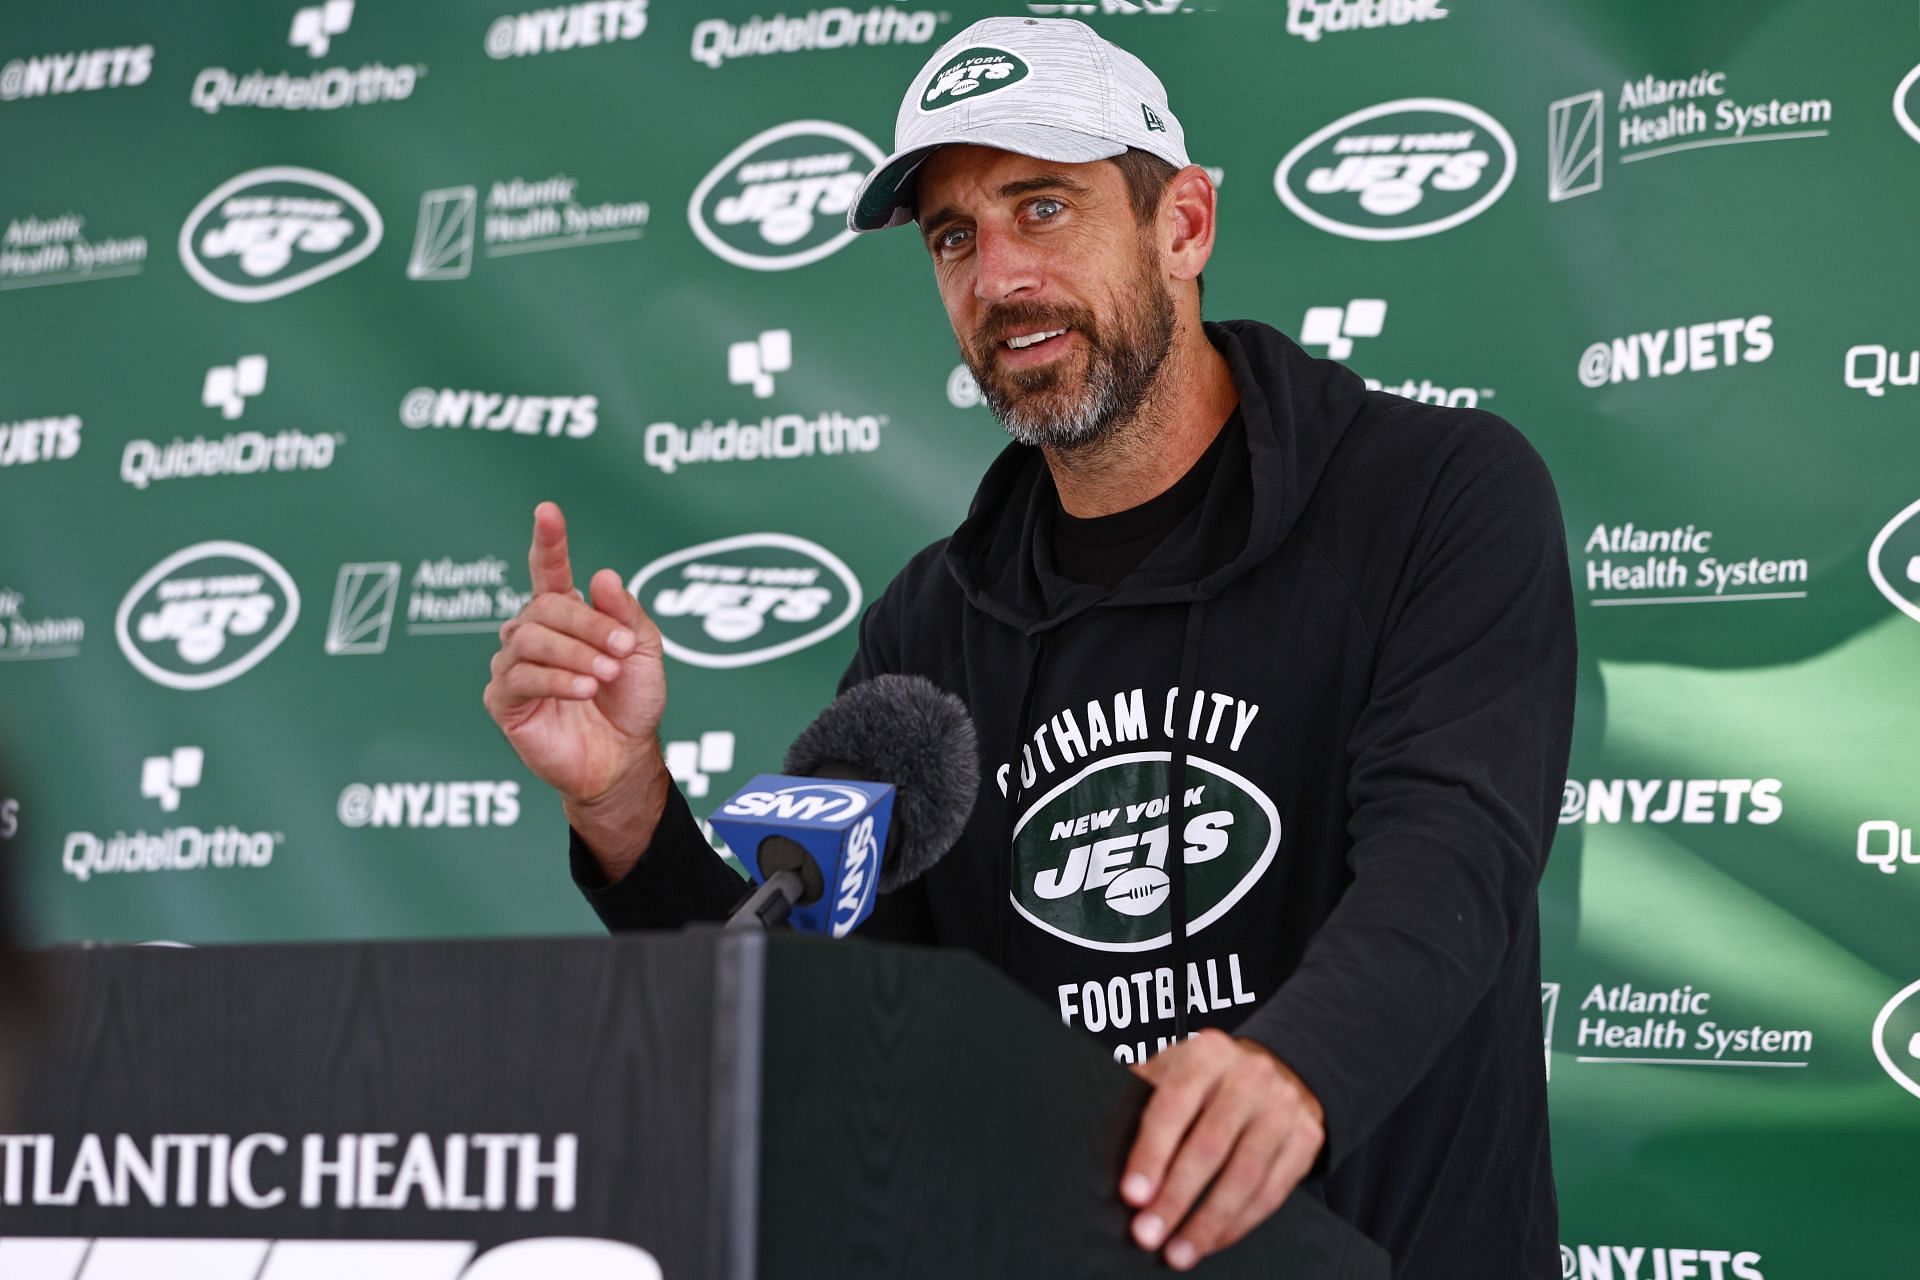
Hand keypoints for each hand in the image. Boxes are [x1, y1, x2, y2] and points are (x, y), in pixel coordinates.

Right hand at [483, 502, 669, 876]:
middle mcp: (534, 634)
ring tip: (604, 676)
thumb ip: (625, 614)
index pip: (550, 570)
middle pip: (545, 606)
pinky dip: (556, 679)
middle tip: (620, 649)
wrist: (625, 757)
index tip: (547, 511)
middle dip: (587, 624)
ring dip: (574, 653)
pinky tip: (583, 689)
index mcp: (566, 615)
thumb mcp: (643, 651)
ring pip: (530, 638)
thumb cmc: (632, 702)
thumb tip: (601, 574)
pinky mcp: (503, 700)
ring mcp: (513, 665)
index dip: (549, 541)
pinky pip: (519, 677)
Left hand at [1120, 1028, 1324, 1270]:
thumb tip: (1102, 1144)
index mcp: (1206, 1053)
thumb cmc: (1206, 1079)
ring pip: (1244, 1175)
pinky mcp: (1306, 1138)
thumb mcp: (1173, 1069)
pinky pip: (1271, 1192)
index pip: (1172, 1108)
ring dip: (1208, 1222)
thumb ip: (1142, 1094)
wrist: (1275, 1070)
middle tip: (1148, 1234)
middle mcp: (1249, 1076)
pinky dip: (1238, 1224)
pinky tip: (1211, 1241)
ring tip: (1178, 1252)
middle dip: (1175, 1198)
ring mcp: (1283, 1107)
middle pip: (1208, 1146)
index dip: (1151, 1155)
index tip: (1132, 1195)